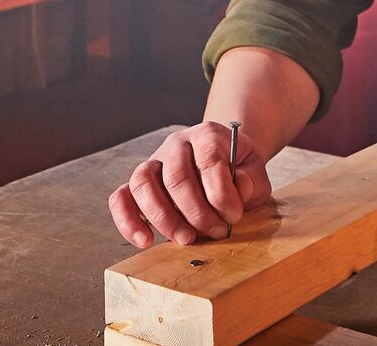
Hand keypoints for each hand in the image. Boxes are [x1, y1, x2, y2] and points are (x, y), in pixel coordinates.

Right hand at [107, 121, 271, 248]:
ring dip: (163, 217)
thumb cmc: (238, 170)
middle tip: (217, 232)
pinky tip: (144, 240)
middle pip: (176, 176)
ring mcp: (154, 161)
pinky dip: (128, 220)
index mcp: (207, 135)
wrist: (223, 160)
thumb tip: (238, 187)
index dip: (221, 193)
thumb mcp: (255, 171)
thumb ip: (252, 179)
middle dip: (197, 212)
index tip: (234, 216)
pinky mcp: (139, 183)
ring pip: (143, 183)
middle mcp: (176, 144)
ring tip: (185, 239)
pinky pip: (121, 197)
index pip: (208, 160)